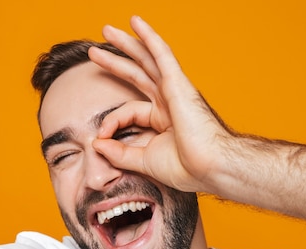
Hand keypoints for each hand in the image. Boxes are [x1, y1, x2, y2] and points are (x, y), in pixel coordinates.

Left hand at [89, 16, 233, 192]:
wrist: (210, 166)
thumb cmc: (186, 168)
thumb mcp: (143, 161)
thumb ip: (119, 153)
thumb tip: (96, 144)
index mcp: (162, 120)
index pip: (127, 111)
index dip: (110, 122)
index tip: (101, 139)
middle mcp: (168, 102)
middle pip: (136, 74)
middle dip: (115, 61)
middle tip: (94, 51)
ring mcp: (174, 91)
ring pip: (146, 60)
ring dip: (127, 44)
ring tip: (107, 30)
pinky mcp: (178, 84)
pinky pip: (162, 54)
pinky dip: (149, 38)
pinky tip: (135, 23)